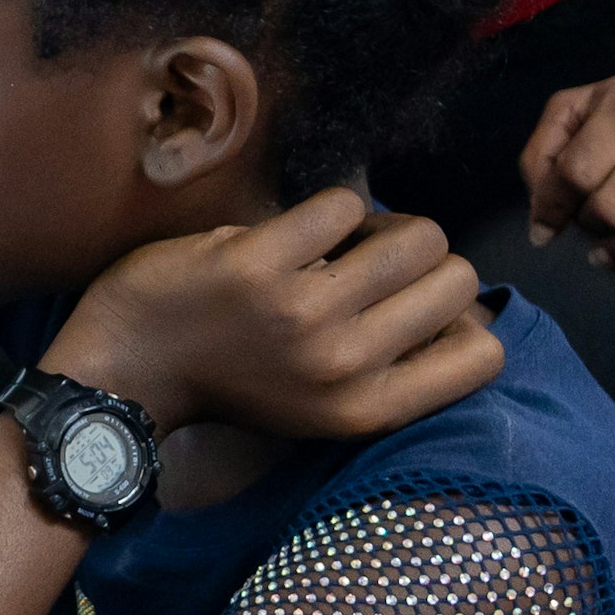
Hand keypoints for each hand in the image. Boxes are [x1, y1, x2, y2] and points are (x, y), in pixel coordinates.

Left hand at [48, 189, 501, 437]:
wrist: (130, 370)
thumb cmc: (234, 382)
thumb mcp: (325, 404)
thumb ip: (390, 363)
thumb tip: (469, 305)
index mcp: (367, 410)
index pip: (484, 356)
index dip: (464, 317)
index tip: (420, 306)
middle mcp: (345, 367)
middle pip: (458, 279)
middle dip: (426, 260)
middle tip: (376, 263)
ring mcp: (303, 313)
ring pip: (414, 235)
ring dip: (385, 226)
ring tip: (343, 242)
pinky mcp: (259, 264)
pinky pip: (343, 204)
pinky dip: (330, 207)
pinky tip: (299, 230)